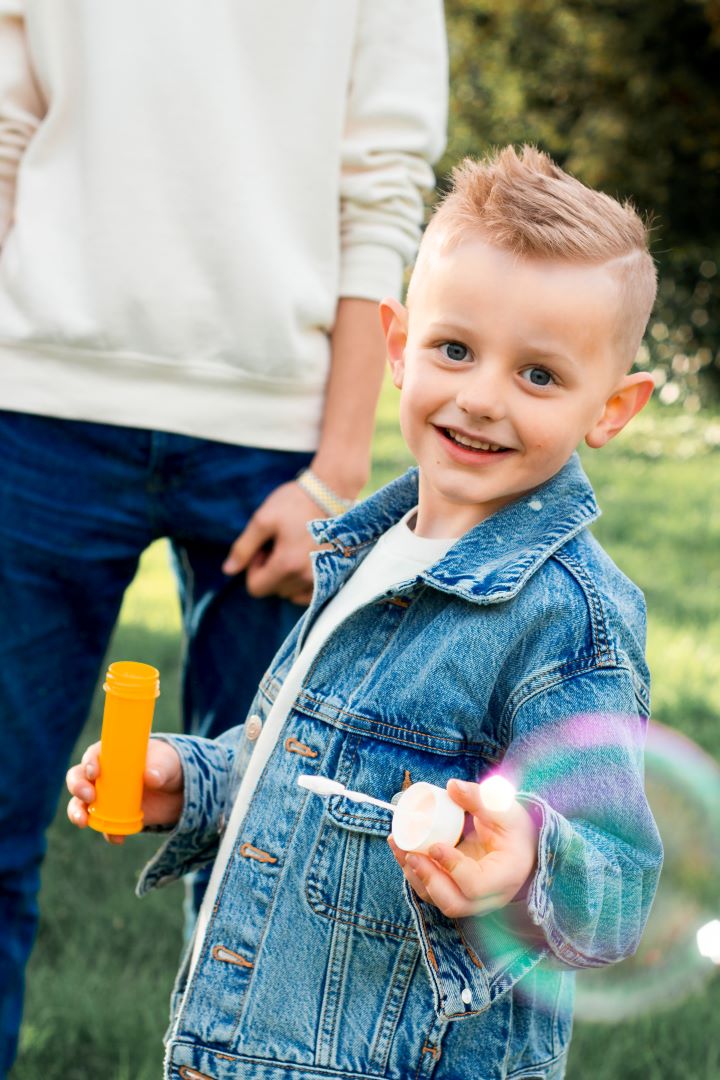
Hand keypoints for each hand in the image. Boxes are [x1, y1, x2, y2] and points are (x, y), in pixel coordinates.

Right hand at [66, 739, 183, 844]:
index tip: (95, 772)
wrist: (177, 791)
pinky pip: (102, 826)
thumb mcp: (168, 763)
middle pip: (78, 778)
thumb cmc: (168, 766)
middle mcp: (101, 775)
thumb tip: (151, 777)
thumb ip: (160, 767)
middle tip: (88, 796)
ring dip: (77, 812)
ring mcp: (104, 797)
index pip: (93, 755)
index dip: (89, 763)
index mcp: (112, 754)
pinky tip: (118, 838)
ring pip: (80, 803)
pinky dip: (107, 832)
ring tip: (83, 821)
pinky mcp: (111, 816)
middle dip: (77, 787)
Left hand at [222, 481, 321, 604]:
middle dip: (270, 570)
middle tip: (279, 544)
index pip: (256, 588)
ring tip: (294, 548)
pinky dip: (300, 581)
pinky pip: (307, 594)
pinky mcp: (332, 576)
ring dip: (286, 574)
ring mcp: (322, 579)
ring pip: (289, 591)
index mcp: (287, 565)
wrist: (330, 494)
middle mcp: (306, 577)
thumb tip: (228, 570)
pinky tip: (304, 560)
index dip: (253, 568)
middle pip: (273, 590)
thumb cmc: (295, 503)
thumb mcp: (263, 520)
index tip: (263, 547)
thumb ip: (243, 547)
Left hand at [388, 778, 538, 918]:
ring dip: (414, 875)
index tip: (435, 846)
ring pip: (438, 900)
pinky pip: (432, 891)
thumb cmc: (514, 826)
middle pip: (454, 903)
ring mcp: (471, 900)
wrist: (519, 843)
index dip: (453, 868)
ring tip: (398, 845)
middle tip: (410, 853)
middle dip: (427, 878)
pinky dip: (415, 874)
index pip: (476, 885)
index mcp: (506, 877)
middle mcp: (489, 897)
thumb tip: (452, 786)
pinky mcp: (456, 892)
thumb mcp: (504, 808)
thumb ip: (480, 797)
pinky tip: (402, 850)